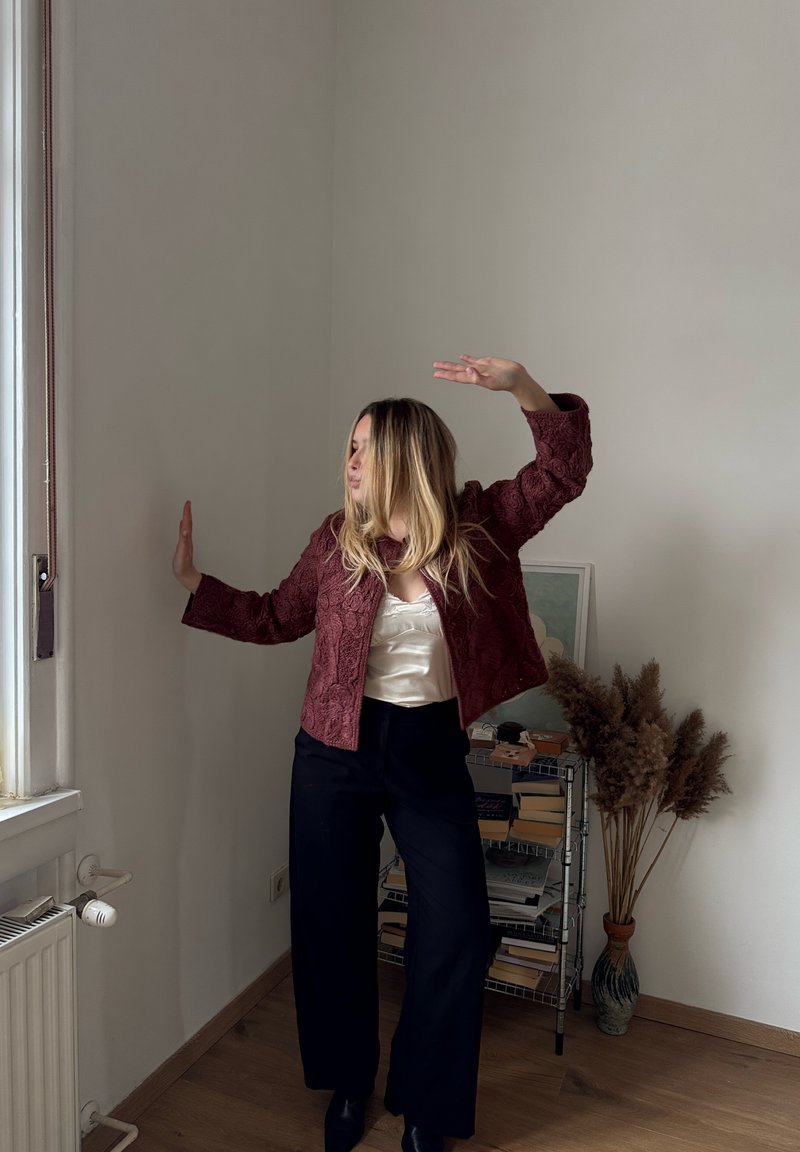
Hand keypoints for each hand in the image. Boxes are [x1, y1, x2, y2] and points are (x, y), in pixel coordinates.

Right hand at [173, 500, 201, 592]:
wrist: (186, 575)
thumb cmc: (183, 567)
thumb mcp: (182, 554)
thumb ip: (183, 542)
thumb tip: (185, 530)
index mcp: (187, 540)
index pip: (187, 524)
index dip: (187, 513)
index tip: (187, 503)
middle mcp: (187, 539)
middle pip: (188, 523)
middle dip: (187, 512)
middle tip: (187, 503)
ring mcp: (186, 542)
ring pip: (187, 527)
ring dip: (186, 518)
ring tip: (186, 510)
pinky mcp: (183, 545)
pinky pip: (184, 532)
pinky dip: (183, 526)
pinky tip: (182, 524)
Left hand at [433, 354, 557, 411]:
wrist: (518, 378)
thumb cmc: (506, 382)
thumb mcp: (491, 382)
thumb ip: (479, 377)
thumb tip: (468, 370)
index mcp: (474, 379)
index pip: (457, 376)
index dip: (446, 375)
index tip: (435, 373)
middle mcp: (475, 374)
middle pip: (457, 371)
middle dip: (446, 369)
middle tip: (434, 366)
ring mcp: (480, 368)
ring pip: (463, 365)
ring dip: (453, 364)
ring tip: (443, 363)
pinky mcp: (487, 363)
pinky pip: (474, 360)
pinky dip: (467, 359)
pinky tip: (461, 357)